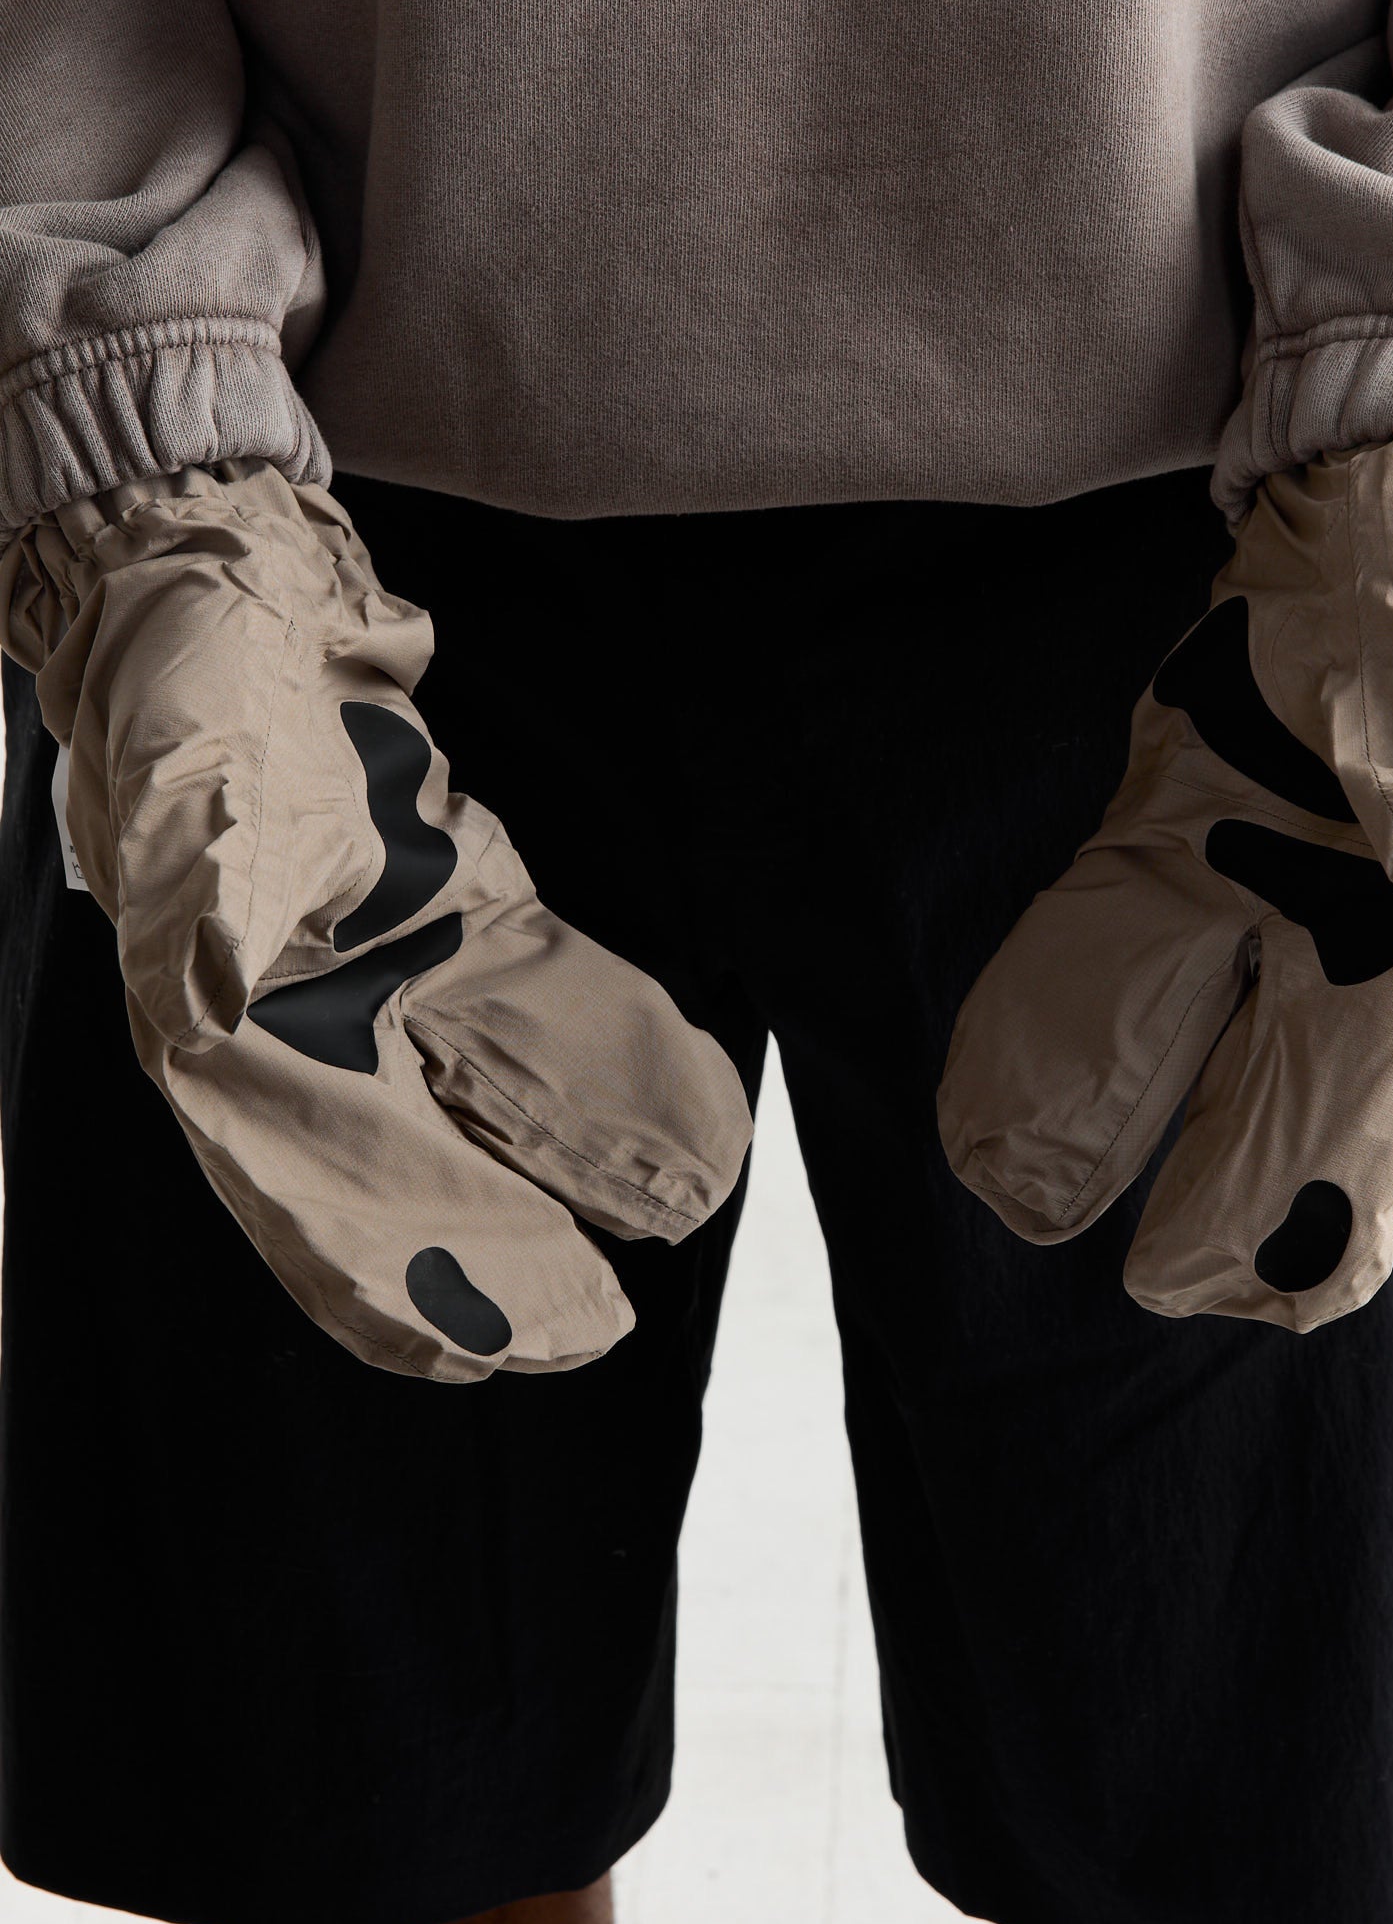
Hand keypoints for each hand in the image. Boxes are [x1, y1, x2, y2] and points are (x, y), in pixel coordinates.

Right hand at [1, 459, 752, 1378]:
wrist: (229, 570)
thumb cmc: (182, 673)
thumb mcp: (176, 773)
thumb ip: (198, 890)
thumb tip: (216, 996)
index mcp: (228, 1023)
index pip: (310, 1190)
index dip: (390, 1283)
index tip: (474, 1353)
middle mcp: (317, 1016)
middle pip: (421, 1165)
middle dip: (507, 1250)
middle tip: (601, 1324)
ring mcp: (397, 961)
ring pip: (501, 1086)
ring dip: (581, 1155)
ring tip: (677, 1211)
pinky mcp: (463, 898)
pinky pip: (548, 989)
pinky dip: (610, 1042)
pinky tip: (685, 1089)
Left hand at [937, 431, 1392, 1330]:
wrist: (1371, 507)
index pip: (1358, 1108)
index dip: (1281, 1204)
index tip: (1187, 1270)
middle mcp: (1349, 948)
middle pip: (1267, 1114)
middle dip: (1194, 1204)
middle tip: (1113, 1280)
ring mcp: (1257, 908)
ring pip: (1177, 1048)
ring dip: (1106, 1121)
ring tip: (1014, 1185)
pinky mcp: (1178, 855)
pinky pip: (1115, 958)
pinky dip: (1059, 1024)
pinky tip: (1001, 1090)